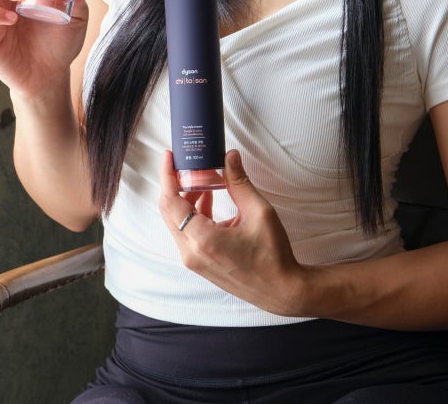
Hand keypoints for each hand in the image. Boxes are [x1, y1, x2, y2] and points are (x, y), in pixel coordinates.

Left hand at [159, 149, 309, 316]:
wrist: (280, 290)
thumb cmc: (272, 255)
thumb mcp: (258, 212)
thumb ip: (239, 182)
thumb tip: (229, 156)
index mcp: (203, 239)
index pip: (171, 201)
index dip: (167, 175)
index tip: (169, 156)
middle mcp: (191, 252)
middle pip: (168, 211)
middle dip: (175, 184)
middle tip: (187, 165)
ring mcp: (193, 261)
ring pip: (176, 222)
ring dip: (185, 199)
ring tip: (204, 180)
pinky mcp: (199, 263)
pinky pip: (186, 233)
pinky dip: (192, 214)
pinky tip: (208, 200)